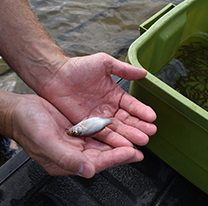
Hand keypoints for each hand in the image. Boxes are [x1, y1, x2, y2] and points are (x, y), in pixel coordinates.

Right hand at [9, 94, 147, 177]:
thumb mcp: (45, 141)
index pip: (96, 163)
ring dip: (119, 141)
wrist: (19, 110)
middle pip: (104, 155)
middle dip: (123, 151)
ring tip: (135, 138)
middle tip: (141, 146)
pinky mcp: (77, 129)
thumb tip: (87, 171)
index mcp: (66, 161)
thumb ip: (66, 158)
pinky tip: (118, 128)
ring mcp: (76, 141)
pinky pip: (97, 132)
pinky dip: (109, 131)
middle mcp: (74, 153)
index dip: (115, 158)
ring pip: (103, 144)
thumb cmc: (27, 127)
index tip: (131, 152)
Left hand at [37, 53, 156, 156]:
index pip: (132, 105)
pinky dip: (113, 140)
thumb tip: (145, 72)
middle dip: (140, 126)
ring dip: (130, 135)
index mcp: (114, 94)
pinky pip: (102, 135)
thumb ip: (124, 70)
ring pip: (117, 129)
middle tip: (151, 132)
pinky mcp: (87, 126)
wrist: (55, 75)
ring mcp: (98, 119)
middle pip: (127, 120)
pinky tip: (124, 144)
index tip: (152, 117)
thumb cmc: (78, 66)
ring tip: (143, 140)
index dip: (142, 111)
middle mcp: (108, 108)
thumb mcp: (104, 63)